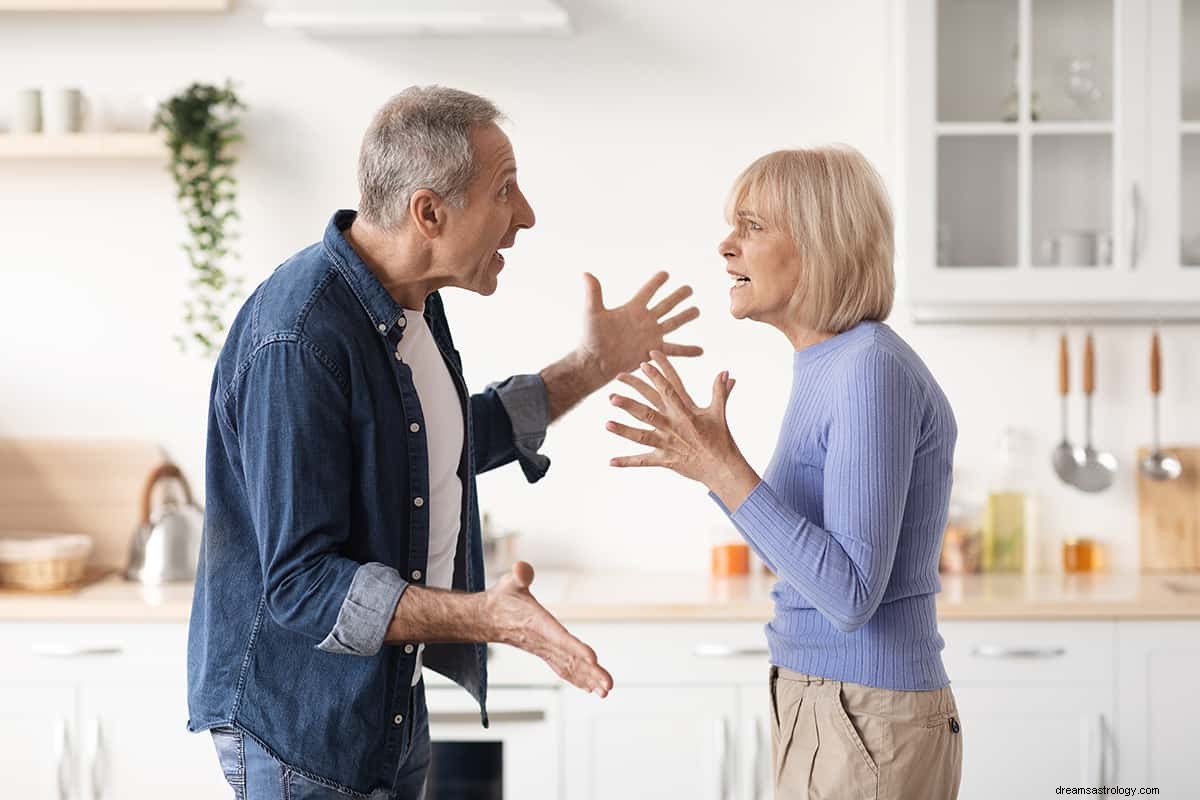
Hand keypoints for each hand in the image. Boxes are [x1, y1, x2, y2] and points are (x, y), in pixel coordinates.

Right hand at [485, 561, 612, 696]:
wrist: (486, 619)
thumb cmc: (502, 598)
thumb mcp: (510, 582)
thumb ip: (519, 575)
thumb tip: (522, 568)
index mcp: (538, 624)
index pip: (560, 638)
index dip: (576, 648)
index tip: (594, 659)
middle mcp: (543, 642)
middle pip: (570, 659)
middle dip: (590, 673)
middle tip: (609, 686)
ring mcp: (545, 650)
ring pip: (569, 667)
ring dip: (588, 680)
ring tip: (606, 691)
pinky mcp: (545, 653)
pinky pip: (563, 669)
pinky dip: (578, 679)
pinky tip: (591, 688)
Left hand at [578, 271, 702, 383]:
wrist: (595, 362)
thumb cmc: (591, 338)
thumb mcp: (592, 312)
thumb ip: (593, 293)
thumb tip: (586, 273)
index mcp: (632, 309)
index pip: (647, 291)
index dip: (656, 282)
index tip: (666, 274)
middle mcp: (644, 320)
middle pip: (665, 305)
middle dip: (678, 296)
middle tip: (689, 288)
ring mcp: (650, 335)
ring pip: (673, 323)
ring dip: (685, 317)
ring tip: (697, 310)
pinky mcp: (653, 351)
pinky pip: (674, 350)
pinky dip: (687, 350)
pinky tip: (701, 350)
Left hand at [606, 350, 759, 508]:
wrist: (722, 468)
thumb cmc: (720, 439)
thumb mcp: (718, 413)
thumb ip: (720, 391)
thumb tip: (727, 372)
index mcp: (685, 413)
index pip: (669, 390)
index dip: (657, 375)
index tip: (644, 363)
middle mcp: (673, 427)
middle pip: (647, 412)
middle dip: (629, 404)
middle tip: (612, 396)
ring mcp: (667, 444)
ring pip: (641, 436)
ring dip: (623, 430)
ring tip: (606, 424)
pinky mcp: (665, 460)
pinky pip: (643, 461)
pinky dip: (627, 462)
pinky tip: (610, 461)